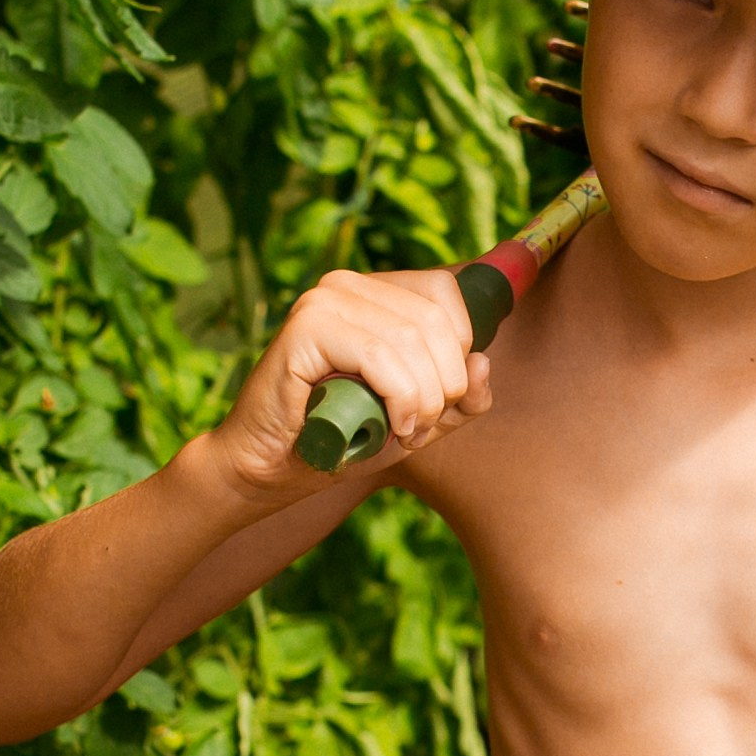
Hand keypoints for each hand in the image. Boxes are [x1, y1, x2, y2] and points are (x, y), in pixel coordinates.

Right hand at [208, 265, 492, 497]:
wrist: (272, 469)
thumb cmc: (344, 439)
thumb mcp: (421, 420)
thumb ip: (462, 397)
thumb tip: (483, 362)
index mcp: (375, 293)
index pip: (447, 292)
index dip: (460, 349)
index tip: (441, 398)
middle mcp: (348, 286)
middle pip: (435, 320)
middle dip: (444, 385)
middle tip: (421, 427)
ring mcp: (324, 301)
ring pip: (411, 339)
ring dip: (422, 400)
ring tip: (404, 432)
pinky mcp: (305, 327)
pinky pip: (378, 356)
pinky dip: (398, 398)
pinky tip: (389, 425)